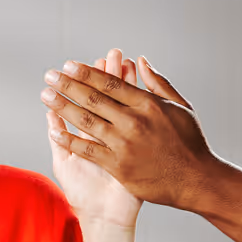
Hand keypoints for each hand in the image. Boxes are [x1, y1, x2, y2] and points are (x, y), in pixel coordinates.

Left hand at [42, 52, 224, 212]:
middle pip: (93, 98)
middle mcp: (133, 121)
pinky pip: (87, 149)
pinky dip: (69, 139)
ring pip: (86, 121)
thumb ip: (158, 84)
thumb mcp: (180, 107)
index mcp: (148, 104)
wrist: (195, 180)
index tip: (69, 65)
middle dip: (68, 85)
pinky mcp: (118, 166)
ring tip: (46, 95)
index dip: (87, 73)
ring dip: (62, 106)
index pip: (111, 83)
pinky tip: (53, 129)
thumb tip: (140, 61)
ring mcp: (124, 144)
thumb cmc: (189, 142)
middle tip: (49, 75)